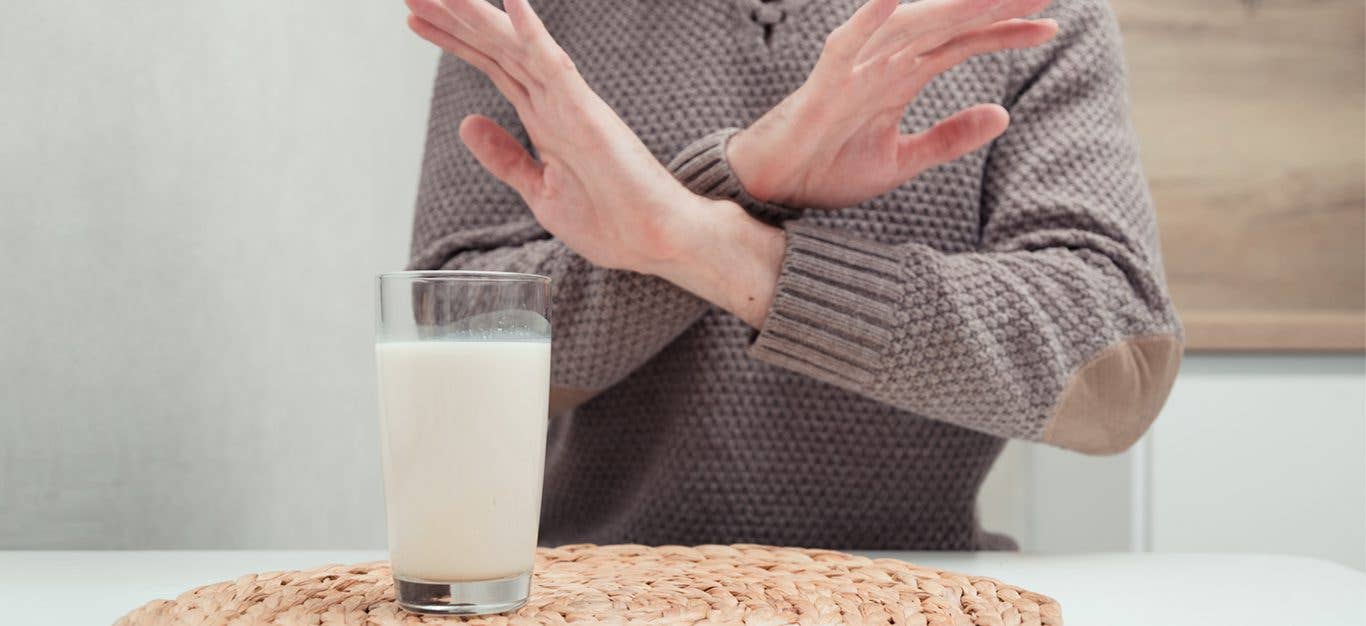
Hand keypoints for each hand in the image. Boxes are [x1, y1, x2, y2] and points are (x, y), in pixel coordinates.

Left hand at [405, 0, 709, 274]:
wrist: (656, 244)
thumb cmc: (612, 222)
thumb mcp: (539, 191)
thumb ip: (505, 157)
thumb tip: (468, 125)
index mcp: (544, 119)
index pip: (492, 66)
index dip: (454, 40)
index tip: (416, 18)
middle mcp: (554, 102)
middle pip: (496, 48)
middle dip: (454, 18)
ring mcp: (569, 103)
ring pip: (515, 46)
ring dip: (479, 16)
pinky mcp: (586, 113)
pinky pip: (552, 64)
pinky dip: (531, 32)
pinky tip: (510, 2)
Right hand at [727, 0, 1057, 208]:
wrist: (774, 193)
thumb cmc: (826, 170)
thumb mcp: (901, 161)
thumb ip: (950, 138)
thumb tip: (1004, 113)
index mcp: (902, 77)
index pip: (963, 43)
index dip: (1006, 31)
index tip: (1050, 26)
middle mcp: (883, 62)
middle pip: (947, 23)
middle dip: (993, 4)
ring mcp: (855, 68)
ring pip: (912, 24)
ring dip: (953, 4)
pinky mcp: (825, 83)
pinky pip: (850, 42)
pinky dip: (873, 16)